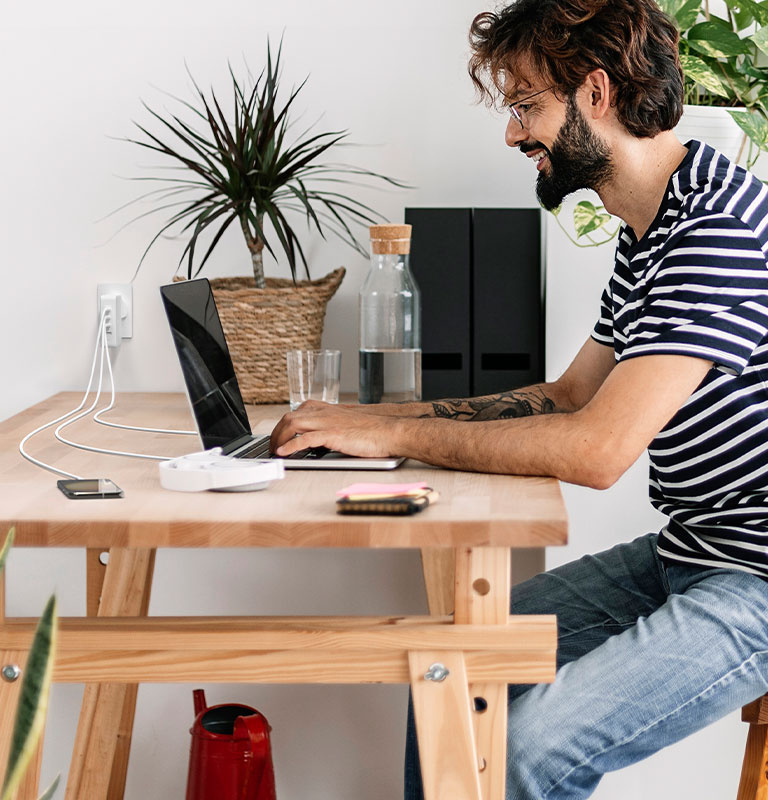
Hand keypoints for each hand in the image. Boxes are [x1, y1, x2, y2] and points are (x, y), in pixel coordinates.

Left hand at [269, 400, 406, 457]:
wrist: (391, 431)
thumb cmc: (376, 431)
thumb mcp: (351, 425)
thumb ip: (336, 428)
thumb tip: (325, 441)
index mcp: (330, 410)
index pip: (300, 410)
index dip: (286, 422)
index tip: (280, 434)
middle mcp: (326, 413)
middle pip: (290, 416)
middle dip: (277, 431)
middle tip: (272, 446)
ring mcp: (328, 423)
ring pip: (293, 424)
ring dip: (279, 438)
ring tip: (274, 451)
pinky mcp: (332, 435)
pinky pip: (304, 439)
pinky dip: (290, 446)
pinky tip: (284, 453)